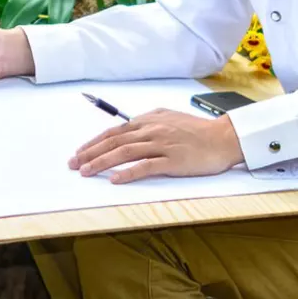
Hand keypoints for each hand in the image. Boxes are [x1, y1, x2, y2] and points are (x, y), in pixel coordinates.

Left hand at [70, 108, 244, 182]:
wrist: (223, 138)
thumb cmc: (197, 131)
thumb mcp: (169, 118)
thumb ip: (149, 123)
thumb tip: (129, 129)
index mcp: (149, 120)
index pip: (114, 131)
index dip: (94, 142)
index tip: (79, 152)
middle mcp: (152, 130)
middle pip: (114, 141)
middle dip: (90, 153)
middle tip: (74, 164)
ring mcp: (162, 145)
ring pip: (125, 153)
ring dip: (102, 163)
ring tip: (86, 172)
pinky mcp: (173, 160)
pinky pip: (146, 166)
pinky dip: (128, 173)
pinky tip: (115, 180)